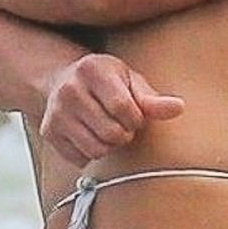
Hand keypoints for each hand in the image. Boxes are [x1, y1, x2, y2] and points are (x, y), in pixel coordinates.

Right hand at [40, 53, 182, 164]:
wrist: (62, 80)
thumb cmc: (107, 82)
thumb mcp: (130, 81)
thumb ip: (153, 98)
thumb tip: (179, 108)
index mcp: (93, 70)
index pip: (123, 107)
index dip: (136, 119)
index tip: (135, 115)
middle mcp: (69, 90)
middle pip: (111, 132)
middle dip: (124, 134)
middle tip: (121, 124)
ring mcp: (55, 113)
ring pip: (96, 149)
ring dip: (109, 146)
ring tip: (107, 129)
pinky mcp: (48, 132)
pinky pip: (80, 158)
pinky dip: (91, 153)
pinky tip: (90, 135)